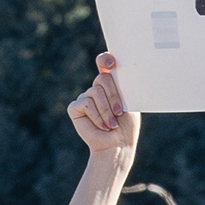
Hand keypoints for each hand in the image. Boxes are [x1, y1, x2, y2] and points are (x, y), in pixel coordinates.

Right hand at [66, 52, 138, 172]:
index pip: (104, 63)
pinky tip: (102, 126)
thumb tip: (115, 72)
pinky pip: (86, 103)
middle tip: (119, 113)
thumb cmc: (126, 126)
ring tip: (112, 124)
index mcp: (111, 85)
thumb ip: (122, 87)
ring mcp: (85, 97)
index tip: (111, 64)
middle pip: (102, 78)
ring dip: (107, 110)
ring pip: (95, 92)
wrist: (118, 145)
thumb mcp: (129, 103)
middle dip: (114, 96)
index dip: (105, 59)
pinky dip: (97, 116)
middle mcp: (96, 89)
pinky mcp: (75, 108)